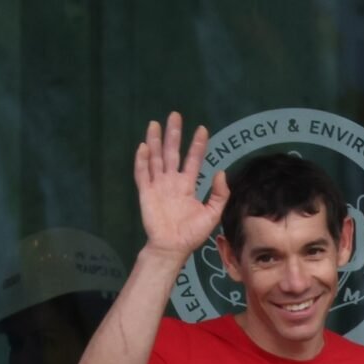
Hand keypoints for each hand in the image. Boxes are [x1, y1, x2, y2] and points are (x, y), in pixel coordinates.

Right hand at [134, 111, 230, 261]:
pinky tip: (143, 147)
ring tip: (155, 123)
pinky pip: (143, 174)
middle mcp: (172, 181)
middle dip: (174, 134)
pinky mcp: (146, 193)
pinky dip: (142, 160)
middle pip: (172, 153)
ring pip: (156, 158)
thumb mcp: (212, 214)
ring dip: (155, 141)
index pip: (193, 159)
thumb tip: (220, 172)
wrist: (173, 247)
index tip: (202, 129)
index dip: (197, 145)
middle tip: (175, 115)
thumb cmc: (192, 233)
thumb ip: (219, 194)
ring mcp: (158, 186)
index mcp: (187, 185)